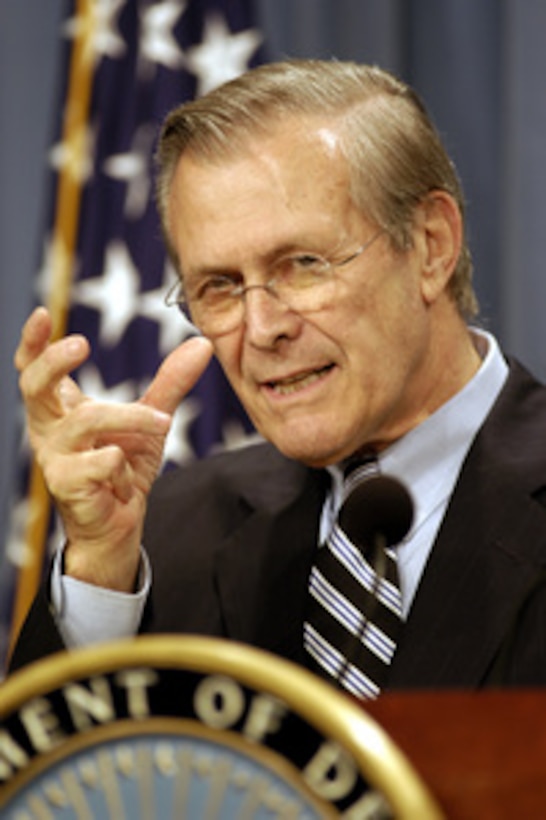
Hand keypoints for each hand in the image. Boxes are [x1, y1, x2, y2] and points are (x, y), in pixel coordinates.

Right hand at [14, 307, 212, 590]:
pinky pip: (100, 462)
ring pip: (85, 422)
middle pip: (34, 386)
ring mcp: (54, 457)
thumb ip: (171, 382)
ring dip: (129, 418)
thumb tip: (202, 344)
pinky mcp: (66, 484)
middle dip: (53, 362)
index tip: (44, 312)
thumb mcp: (150, 418)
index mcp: (61, 408)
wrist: (121, 522)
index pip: (33, 368)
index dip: (33, 342)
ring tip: (162, 422)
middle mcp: (49, 428)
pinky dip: (123, 465)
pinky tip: (128, 477)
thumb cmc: (124, 466)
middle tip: (81, 342)